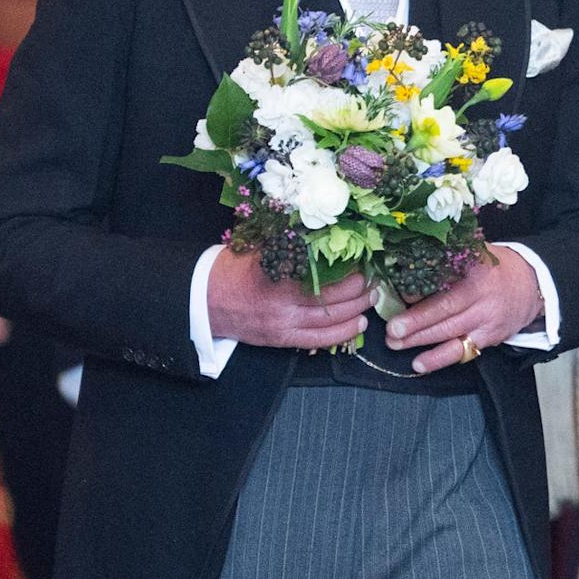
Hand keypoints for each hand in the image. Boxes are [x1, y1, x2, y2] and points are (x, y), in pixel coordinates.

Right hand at [207, 247, 377, 348]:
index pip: (325, 276)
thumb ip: (293, 246)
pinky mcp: (280, 340)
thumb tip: (329, 236)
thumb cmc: (234, 268)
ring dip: (356, 311)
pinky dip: (341, 334)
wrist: (204, 299)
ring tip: (371, 299)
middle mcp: (282, 304)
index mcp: (278, 276)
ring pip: (329, 322)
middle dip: (360, 290)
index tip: (366, 260)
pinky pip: (317, 342)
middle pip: (333, 300)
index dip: (350, 271)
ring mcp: (282, 325)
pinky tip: (357, 326)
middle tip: (375, 280)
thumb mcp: (262, 249)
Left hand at [383, 247, 543, 373]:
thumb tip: (407, 266)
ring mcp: (487, 320)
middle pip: (446, 310)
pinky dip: (439, 359)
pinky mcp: (489, 339)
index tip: (400, 296)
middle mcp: (483, 296)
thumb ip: (448, 258)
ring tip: (396, 343)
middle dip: (416, 321)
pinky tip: (419, 363)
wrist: (532, 285)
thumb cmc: (495, 267)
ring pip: (450, 333)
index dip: (422, 291)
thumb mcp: (476, 252)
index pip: (448, 282)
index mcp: (478, 270)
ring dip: (420, 340)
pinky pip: (461, 352)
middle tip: (392, 328)